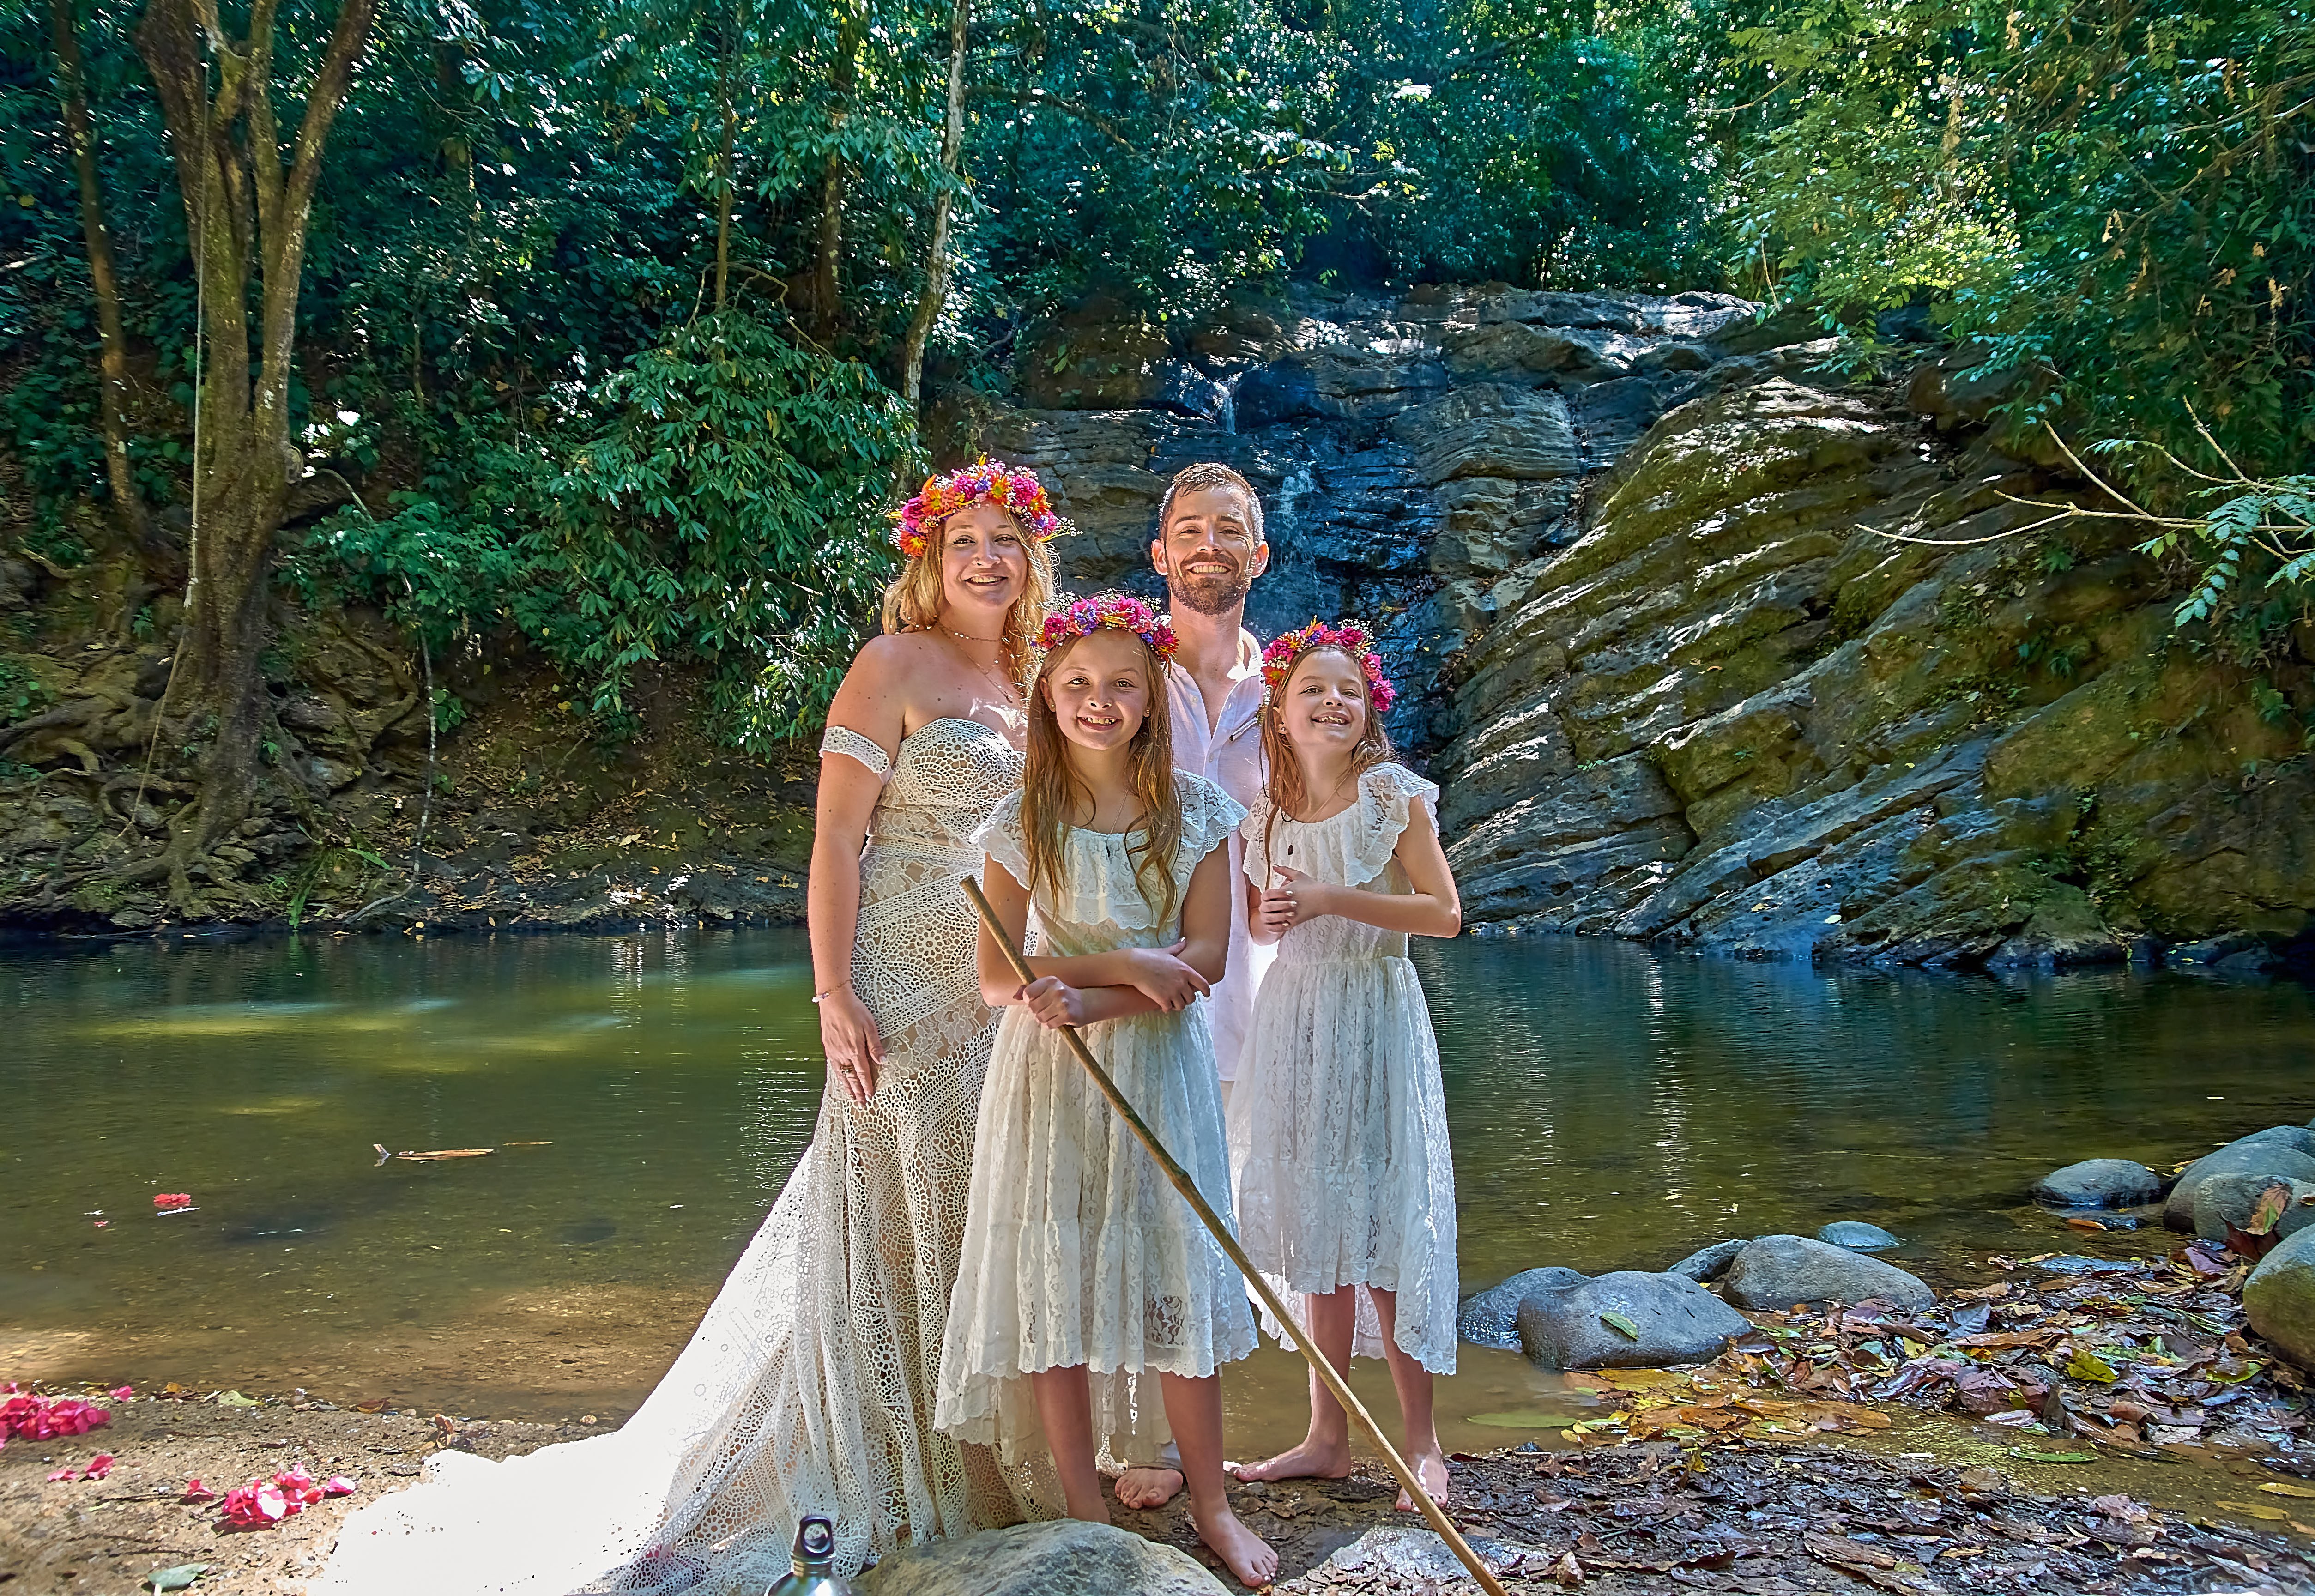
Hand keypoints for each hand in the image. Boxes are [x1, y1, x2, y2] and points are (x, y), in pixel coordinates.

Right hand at [817, 987, 884, 1104]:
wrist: (833, 1000)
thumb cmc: (853, 1010)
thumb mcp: (869, 1026)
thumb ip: (875, 1045)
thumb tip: (883, 1061)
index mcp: (854, 1049)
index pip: (862, 1073)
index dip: (867, 1085)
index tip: (870, 1096)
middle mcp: (842, 1053)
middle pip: (850, 1077)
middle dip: (856, 1092)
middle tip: (861, 1104)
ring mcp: (833, 1051)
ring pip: (840, 1074)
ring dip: (846, 1087)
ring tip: (850, 1097)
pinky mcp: (827, 1046)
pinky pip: (833, 1066)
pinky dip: (837, 1076)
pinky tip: (839, 1079)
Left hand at [1021, 975, 1089, 1029]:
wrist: (1087, 1003)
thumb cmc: (1064, 996)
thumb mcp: (1048, 988)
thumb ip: (1030, 990)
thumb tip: (1015, 996)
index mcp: (1050, 980)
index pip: (1028, 993)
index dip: (1029, 1000)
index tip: (1036, 1000)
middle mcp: (1056, 990)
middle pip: (1032, 1007)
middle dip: (1036, 1011)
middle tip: (1045, 1009)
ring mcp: (1062, 1003)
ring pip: (1039, 1017)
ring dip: (1043, 1019)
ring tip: (1052, 1014)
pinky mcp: (1067, 1015)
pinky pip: (1049, 1024)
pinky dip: (1050, 1024)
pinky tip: (1057, 1020)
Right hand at [1122, 938, 1210, 1011]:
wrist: (1134, 965)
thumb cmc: (1149, 956)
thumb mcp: (1166, 951)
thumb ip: (1178, 948)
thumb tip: (1184, 941)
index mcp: (1185, 970)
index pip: (1203, 984)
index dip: (1206, 991)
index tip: (1206, 994)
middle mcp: (1181, 982)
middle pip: (1191, 998)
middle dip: (1187, 999)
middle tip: (1181, 998)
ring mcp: (1173, 991)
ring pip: (1181, 1005)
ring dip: (1177, 1005)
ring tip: (1172, 1003)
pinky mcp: (1162, 999)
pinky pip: (1169, 1008)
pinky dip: (1166, 1008)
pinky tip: (1163, 1005)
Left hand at [1255, 865, 1330, 936]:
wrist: (1323, 897)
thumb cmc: (1311, 886)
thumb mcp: (1297, 875)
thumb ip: (1284, 870)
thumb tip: (1274, 866)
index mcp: (1282, 892)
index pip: (1266, 896)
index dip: (1268, 897)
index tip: (1272, 897)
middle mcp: (1283, 903)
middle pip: (1268, 907)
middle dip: (1269, 907)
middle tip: (1272, 907)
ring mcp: (1288, 914)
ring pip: (1273, 918)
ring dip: (1273, 917)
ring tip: (1276, 915)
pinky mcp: (1294, 922)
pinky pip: (1282, 926)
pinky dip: (1280, 925)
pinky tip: (1283, 922)